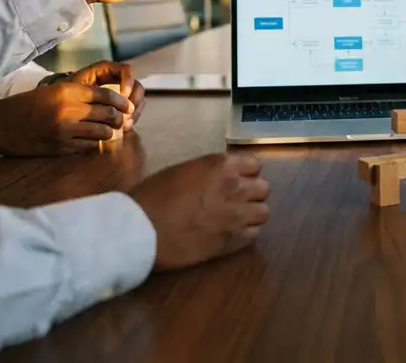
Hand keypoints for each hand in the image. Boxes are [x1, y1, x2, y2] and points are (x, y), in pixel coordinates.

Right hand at [0, 82, 131, 155]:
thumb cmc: (26, 105)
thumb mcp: (52, 91)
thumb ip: (78, 95)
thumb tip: (107, 101)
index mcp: (67, 91)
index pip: (106, 95)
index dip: (121, 101)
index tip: (128, 105)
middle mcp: (68, 109)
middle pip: (108, 114)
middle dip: (120, 118)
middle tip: (123, 120)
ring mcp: (64, 130)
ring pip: (102, 132)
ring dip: (109, 132)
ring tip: (109, 131)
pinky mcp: (60, 147)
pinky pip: (88, 146)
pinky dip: (94, 143)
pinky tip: (92, 140)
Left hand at [63, 60, 145, 129]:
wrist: (57, 109)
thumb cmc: (64, 98)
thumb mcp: (74, 91)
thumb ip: (92, 91)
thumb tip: (113, 97)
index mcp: (105, 72)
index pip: (125, 70)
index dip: (128, 80)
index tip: (124, 94)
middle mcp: (117, 81)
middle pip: (136, 86)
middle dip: (134, 100)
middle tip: (126, 113)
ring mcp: (122, 95)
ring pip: (138, 100)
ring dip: (135, 112)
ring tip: (125, 124)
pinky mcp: (121, 108)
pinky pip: (135, 111)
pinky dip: (132, 119)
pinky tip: (125, 127)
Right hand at [130, 153, 269, 271]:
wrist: (141, 231)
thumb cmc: (152, 196)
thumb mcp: (182, 171)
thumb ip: (207, 173)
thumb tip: (215, 179)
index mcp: (221, 165)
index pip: (254, 165)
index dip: (245, 174)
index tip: (236, 181)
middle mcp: (236, 186)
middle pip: (263, 188)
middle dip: (251, 194)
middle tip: (234, 201)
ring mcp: (238, 214)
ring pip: (263, 212)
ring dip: (251, 214)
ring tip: (234, 219)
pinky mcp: (233, 241)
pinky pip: (255, 234)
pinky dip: (245, 234)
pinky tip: (230, 235)